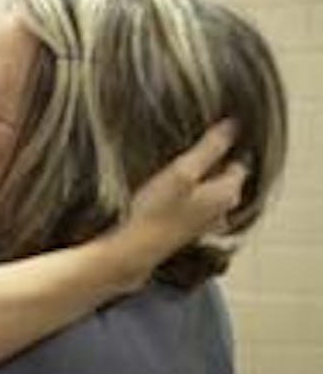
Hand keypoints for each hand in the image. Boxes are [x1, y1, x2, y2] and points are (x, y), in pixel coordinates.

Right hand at [116, 119, 246, 285]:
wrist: (134, 248)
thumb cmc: (157, 210)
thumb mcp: (182, 171)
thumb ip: (209, 148)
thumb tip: (233, 125)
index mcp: (228, 193)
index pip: (239, 162)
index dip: (224, 148)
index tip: (204, 137)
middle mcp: (224, 209)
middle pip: (224, 177)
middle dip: (211, 164)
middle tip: (185, 152)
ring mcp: (207, 222)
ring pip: (209, 191)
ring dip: (197, 180)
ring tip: (174, 170)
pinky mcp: (190, 230)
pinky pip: (195, 204)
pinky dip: (187, 195)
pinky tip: (167, 191)